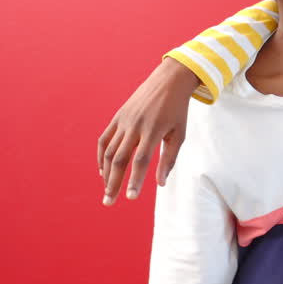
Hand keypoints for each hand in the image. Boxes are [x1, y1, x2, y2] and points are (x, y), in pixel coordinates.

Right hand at [97, 57, 198, 204]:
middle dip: (113, 183)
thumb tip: (160, 184)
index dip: (135, 180)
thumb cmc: (177, 110)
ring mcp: (124, 120)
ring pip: (110, 151)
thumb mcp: (179, 133)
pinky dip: (102, 157)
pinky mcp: (117, 117)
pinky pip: (104, 140)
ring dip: (107, 173)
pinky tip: (104, 171)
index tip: (131, 198)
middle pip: (120, 159)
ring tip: (108, 191)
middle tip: (109, 202)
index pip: (141, 160)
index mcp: (154, 129)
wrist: (168, 81)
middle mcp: (135, 125)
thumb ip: (169, 159)